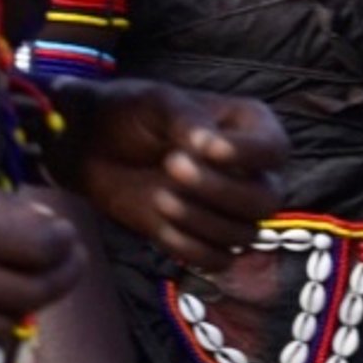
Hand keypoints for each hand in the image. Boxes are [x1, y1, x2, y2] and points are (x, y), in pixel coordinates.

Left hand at [54, 81, 285, 274]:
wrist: (88, 146)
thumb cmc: (128, 113)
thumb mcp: (155, 102)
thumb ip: (186, 118)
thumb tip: (207, 143)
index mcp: (248, 128)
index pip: (274, 149)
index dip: (246, 154)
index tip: (204, 147)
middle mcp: (250, 172)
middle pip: (266, 201)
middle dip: (219, 190)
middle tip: (172, 166)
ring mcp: (229, 209)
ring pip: (243, 234)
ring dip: (199, 219)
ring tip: (158, 196)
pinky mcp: (203, 237)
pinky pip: (216, 260)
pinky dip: (187, 246)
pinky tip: (158, 222)